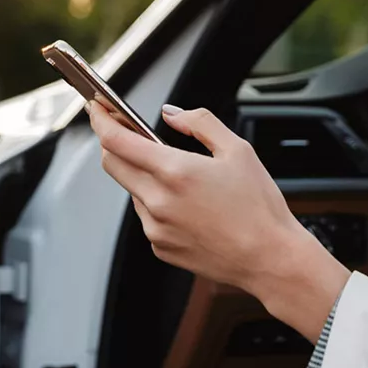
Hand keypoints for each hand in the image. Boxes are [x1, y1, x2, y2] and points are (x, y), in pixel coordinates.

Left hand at [87, 101, 348, 338]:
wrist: (269, 259)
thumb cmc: (259, 208)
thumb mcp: (238, 150)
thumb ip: (200, 123)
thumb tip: (172, 114)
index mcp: (175, 171)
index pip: (117, 140)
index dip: (102, 119)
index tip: (98, 107)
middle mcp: (158, 201)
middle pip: (113, 164)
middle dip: (114, 144)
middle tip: (130, 132)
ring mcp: (156, 228)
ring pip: (132, 190)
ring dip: (142, 176)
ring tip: (182, 177)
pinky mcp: (160, 247)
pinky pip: (147, 216)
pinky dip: (157, 203)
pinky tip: (189, 205)